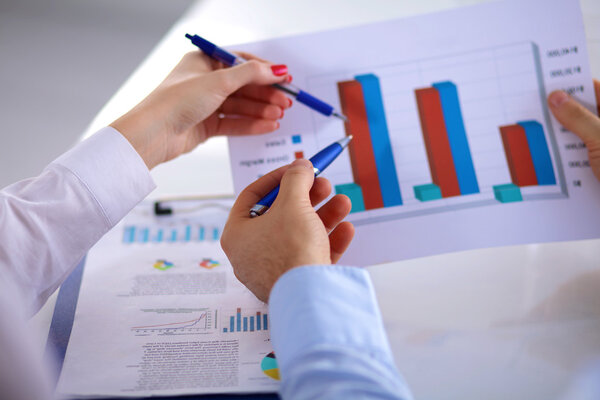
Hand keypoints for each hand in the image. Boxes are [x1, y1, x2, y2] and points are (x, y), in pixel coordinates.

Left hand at [111, 51, 291, 168]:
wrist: (154, 134)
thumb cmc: (175, 101)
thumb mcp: (219, 81)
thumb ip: (251, 74)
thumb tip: (276, 69)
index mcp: (203, 62)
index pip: (241, 63)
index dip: (264, 70)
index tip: (284, 78)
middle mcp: (205, 82)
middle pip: (244, 86)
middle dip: (266, 94)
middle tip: (286, 101)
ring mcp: (206, 104)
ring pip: (241, 106)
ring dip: (262, 110)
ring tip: (279, 115)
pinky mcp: (207, 125)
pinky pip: (234, 123)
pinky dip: (252, 124)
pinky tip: (268, 125)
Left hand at [221, 159, 354, 301]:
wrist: (308, 297)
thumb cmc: (290, 249)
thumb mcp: (293, 204)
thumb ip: (296, 179)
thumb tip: (301, 165)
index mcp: (237, 233)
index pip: (253, 196)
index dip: (278, 177)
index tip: (299, 168)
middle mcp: (251, 253)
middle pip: (280, 215)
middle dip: (307, 197)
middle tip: (324, 184)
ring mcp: (273, 270)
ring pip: (299, 235)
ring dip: (323, 216)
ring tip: (343, 203)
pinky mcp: (294, 283)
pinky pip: (310, 256)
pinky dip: (327, 241)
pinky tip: (346, 229)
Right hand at [548, 79, 599, 179]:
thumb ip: (579, 117)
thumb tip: (558, 98)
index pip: (596, 90)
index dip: (573, 86)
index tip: (548, 85)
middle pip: (586, 113)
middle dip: (563, 113)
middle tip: (538, 110)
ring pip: (581, 137)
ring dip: (562, 139)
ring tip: (540, 137)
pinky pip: (580, 158)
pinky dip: (565, 158)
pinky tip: (550, 160)